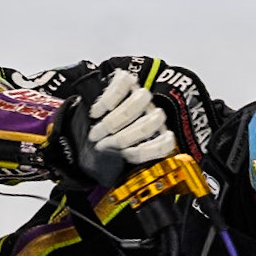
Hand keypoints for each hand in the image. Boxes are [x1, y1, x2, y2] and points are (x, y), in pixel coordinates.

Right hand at [49, 69, 175, 187]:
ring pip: (138, 102)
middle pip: (150, 122)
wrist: (89, 121)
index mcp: (155, 135)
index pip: (165, 142)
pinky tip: (97, 112)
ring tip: (98, 129)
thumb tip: (121, 175)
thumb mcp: (113, 159)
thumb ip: (123, 165)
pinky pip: (122, 86)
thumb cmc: (103, 141)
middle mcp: (151, 113)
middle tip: (103, 143)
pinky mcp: (125, 80)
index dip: (144, 151)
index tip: (124, 156)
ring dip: (113, 121)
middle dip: (122, 137)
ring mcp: (140, 94)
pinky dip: (107, 101)